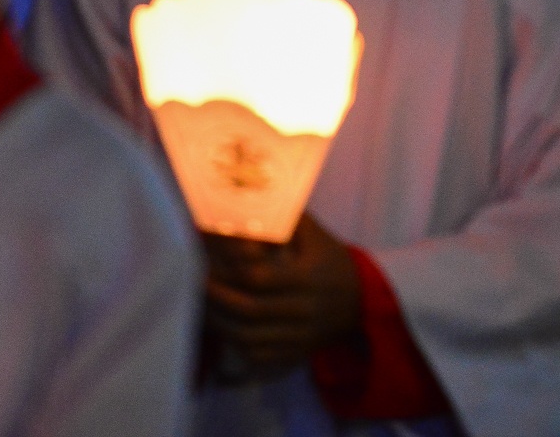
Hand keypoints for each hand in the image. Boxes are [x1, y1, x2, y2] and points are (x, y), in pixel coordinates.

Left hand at [200, 213, 362, 375]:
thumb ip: (288, 219)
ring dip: (221, 324)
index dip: (230, 272)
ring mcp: (301, 334)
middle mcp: (304, 308)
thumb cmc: (332, 261)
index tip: (210, 262)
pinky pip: (260, 354)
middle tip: (196, 285)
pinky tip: (224, 328)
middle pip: (251, 310)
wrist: (363, 301)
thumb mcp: (317, 235)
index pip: (260, 279)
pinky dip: (237, 344)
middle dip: (218, 298)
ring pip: (250, 337)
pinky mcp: (297, 352)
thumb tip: (249, 205)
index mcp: (308, 276)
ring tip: (203, 308)